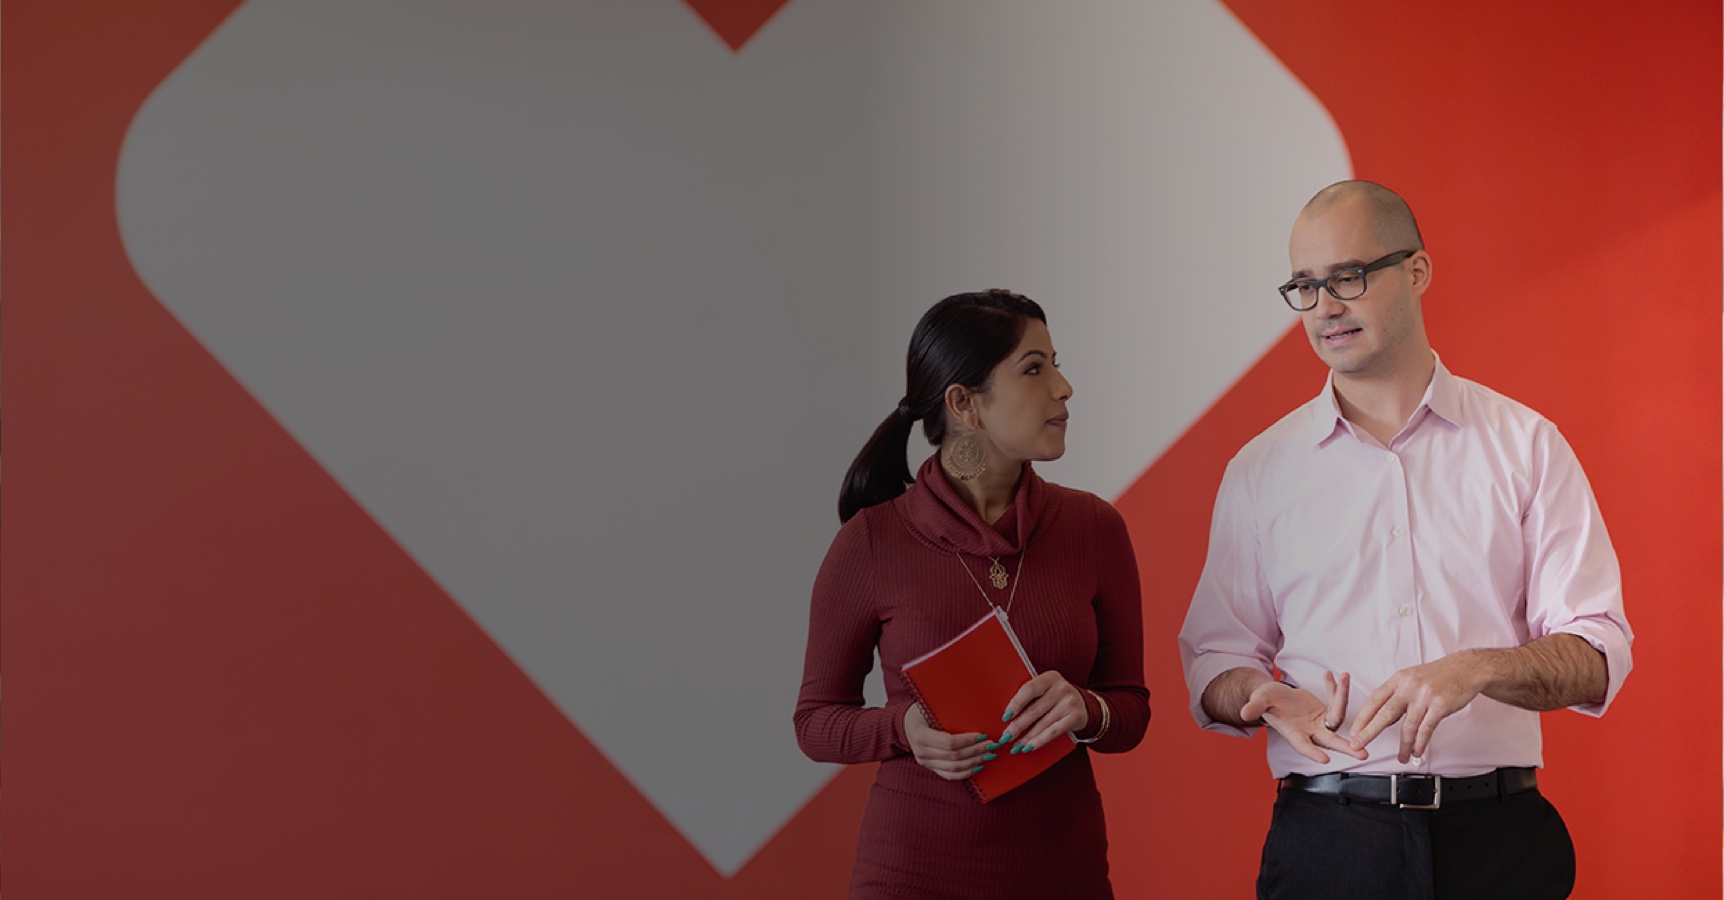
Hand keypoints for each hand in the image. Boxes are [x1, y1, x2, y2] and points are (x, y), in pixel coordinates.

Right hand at [903, 704, 992, 779]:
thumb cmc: (922, 711)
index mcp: (920, 735)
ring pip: (954, 768)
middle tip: (992, 744)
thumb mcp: (930, 706)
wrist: (907, 724)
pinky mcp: (931, 768)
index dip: (967, 740)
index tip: (982, 734)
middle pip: (954, 756)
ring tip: (989, 755)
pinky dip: (966, 772)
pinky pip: (950, 775)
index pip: (948, 742)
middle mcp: (921, 752)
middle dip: (976, 751)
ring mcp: (925, 763)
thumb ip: (947, 710)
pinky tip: (978, 766)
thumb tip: (974, 708)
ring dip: (974, 762)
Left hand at [1000, 671, 1087, 753]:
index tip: (1005, 717)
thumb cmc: (1056, 697)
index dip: (1016, 704)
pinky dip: (1039, 741)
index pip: (1029, 689)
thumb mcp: (1046, 689)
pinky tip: (1029, 747)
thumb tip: (1007, 716)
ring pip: (1043, 724)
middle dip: (1017, 726)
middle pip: (1034, 710)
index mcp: (1050, 677)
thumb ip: (1030, 696)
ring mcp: (1070, 703)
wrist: (1084, 705)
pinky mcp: (1075, 717)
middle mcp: (1061, 688)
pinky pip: (1053, 732)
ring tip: (1015, 746)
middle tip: (1005, 737)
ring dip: (1026, 738)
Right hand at [1239, 672, 1364, 764]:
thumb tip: (1244, 714)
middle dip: (1347, 748)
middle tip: (1363, 755)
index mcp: (1294, 734)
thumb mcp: (1259, 701)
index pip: (1304, 746)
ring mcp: (1320, 722)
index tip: (1325, 759)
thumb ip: (1254, 707)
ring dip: (1343, 697)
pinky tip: (1333, 675)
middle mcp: (1310, 731)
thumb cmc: (1265, 701)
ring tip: (1344, 678)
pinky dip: (1336, 689)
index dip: (1313, 753)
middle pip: (1331, 741)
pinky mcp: (1326, 712)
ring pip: (1338, 715)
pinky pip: (1336, 701)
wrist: (1274, 696)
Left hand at [1349, 654, 1488, 762]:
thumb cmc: (1438, 676)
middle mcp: (1409, 687)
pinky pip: (1426, 729)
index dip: (1363, 717)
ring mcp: (1424, 696)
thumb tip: (1383, 718)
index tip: (1355, 731)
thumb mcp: (1411, 678)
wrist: (1466, 668)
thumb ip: (1397, 696)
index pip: (1374, 700)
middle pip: (1385, 714)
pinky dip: (1420, 743)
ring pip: (1408, 726)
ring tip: (1401, 757)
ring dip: (1403, 745)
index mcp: (1398, 679)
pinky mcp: (1440, 705)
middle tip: (1359, 745)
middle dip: (1370, 732)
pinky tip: (1417, 751)